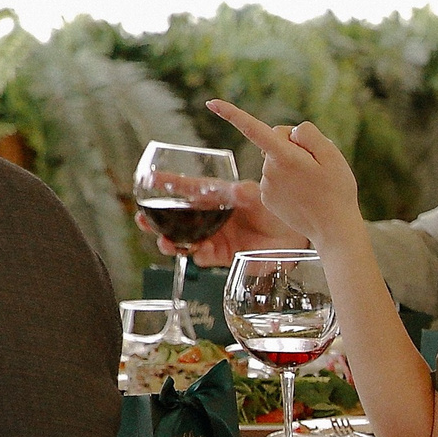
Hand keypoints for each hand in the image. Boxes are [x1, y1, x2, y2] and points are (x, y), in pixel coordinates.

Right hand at [132, 177, 303, 264]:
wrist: (295, 238)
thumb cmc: (277, 211)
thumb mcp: (261, 197)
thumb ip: (247, 194)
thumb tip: (236, 190)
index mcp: (216, 197)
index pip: (187, 188)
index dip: (168, 183)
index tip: (149, 179)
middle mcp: (210, 217)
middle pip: (176, 219)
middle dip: (156, 221)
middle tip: (142, 220)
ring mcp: (214, 237)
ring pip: (184, 241)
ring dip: (171, 242)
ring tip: (166, 242)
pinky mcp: (223, 255)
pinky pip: (204, 257)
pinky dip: (198, 255)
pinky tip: (197, 252)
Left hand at [206, 100, 365, 249]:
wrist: (334, 229)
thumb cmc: (337, 191)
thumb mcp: (333, 155)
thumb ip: (308, 134)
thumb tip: (288, 134)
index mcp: (284, 156)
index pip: (253, 129)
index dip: (231, 113)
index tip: (211, 103)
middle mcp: (269, 169)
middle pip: (274, 142)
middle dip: (292, 146)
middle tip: (317, 165)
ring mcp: (266, 186)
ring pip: (276, 161)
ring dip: (291, 166)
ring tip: (312, 184)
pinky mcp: (267, 199)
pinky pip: (275, 179)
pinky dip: (288, 182)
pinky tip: (304, 194)